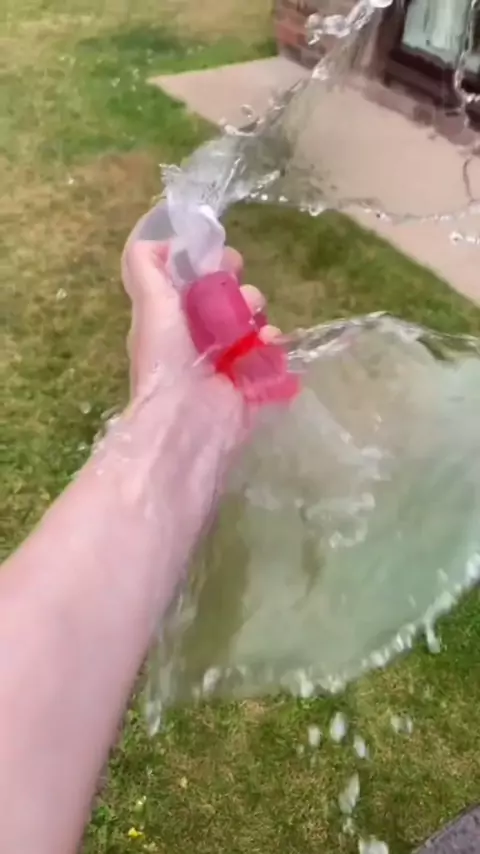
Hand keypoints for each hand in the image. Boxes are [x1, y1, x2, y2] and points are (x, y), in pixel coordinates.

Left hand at [122, 237, 278, 401]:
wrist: (188, 420)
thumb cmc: (166, 360)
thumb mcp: (149, 305)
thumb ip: (146, 268)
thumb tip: (161, 240)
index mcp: (171, 323)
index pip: (194, 285)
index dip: (209, 267)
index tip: (225, 258)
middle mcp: (198, 341)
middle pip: (228, 301)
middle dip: (240, 290)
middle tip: (244, 293)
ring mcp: (227, 363)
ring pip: (251, 324)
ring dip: (257, 314)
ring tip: (256, 320)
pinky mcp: (251, 382)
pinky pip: (270, 354)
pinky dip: (273, 344)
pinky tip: (269, 342)